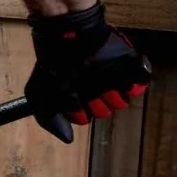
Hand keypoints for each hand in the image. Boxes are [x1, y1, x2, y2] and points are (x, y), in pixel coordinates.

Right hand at [24, 2, 151, 143]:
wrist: (69, 37)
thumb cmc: (52, 66)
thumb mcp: (38, 95)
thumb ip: (48, 120)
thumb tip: (69, 139)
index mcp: (76, 95)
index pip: (84, 117)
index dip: (79, 112)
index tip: (74, 103)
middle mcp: (95, 89)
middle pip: (103, 112)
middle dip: (95, 104)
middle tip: (86, 91)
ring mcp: (113, 79)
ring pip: (120, 102)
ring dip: (111, 95)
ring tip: (101, 82)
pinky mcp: (129, 68)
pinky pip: (139, 84)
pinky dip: (133, 84)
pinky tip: (121, 80)